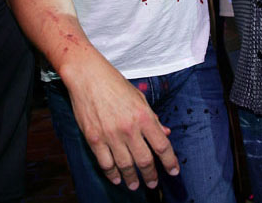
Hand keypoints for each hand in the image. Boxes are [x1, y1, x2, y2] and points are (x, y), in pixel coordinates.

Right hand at [64, 58, 179, 189]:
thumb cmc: (114, 83)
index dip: (170, 162)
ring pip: (125, 166)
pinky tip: (116, 178)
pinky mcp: (94, 138)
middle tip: (153, 183)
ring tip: (134, 185)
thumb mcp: (138, 97)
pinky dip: (112, 174)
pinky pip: (105, 163)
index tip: (173, 171)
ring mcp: (110, 135)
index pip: (162, 146)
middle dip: (151, 176)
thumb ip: (152, 117)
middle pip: (145, 161)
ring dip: (132, 179)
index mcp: (143, 116)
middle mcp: (129, 128)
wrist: (88, 76)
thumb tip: (165, 133)